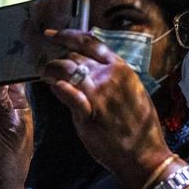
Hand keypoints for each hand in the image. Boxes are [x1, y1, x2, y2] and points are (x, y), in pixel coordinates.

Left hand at [41, 29, 171, 188]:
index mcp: (121, 69)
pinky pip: (67, 93)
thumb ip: (114, 79)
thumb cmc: (140, 126)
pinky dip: (57, 88)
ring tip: (45, 74)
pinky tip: (52, 87)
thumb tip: (93, 69)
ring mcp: (98, 94)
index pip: (90, 42)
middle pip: (74, 56)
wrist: (144, 154)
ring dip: (51, 70)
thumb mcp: (134, 93)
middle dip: (57, 57)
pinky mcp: (88, 113)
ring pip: (66, 70)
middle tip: (46, 62)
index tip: (53, 35)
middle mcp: (109, 77)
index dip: (67, 35)